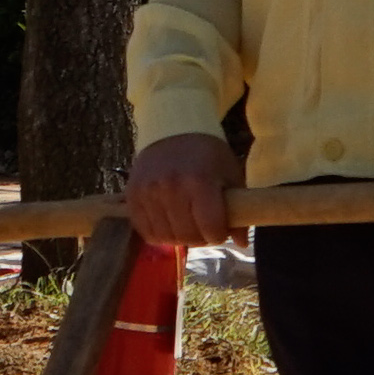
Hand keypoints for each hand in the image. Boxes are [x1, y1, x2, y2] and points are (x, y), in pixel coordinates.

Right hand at [122, 133, 238, 251]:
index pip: (210, 229)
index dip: (219, 234)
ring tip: (185, 224)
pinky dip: (159, 233)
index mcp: (200, 182)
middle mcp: (171, 187)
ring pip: (166, 237)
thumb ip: (239, 209)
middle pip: (188, 236)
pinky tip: (168, 223)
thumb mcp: (231, 175)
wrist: (173, 131)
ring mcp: (148, 192)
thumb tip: (241, 243)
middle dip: (200, 238)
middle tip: (203, 227)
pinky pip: (145, 231)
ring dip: (179, 237)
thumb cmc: (208, 155)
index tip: (220, 228)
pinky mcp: (132, 196)